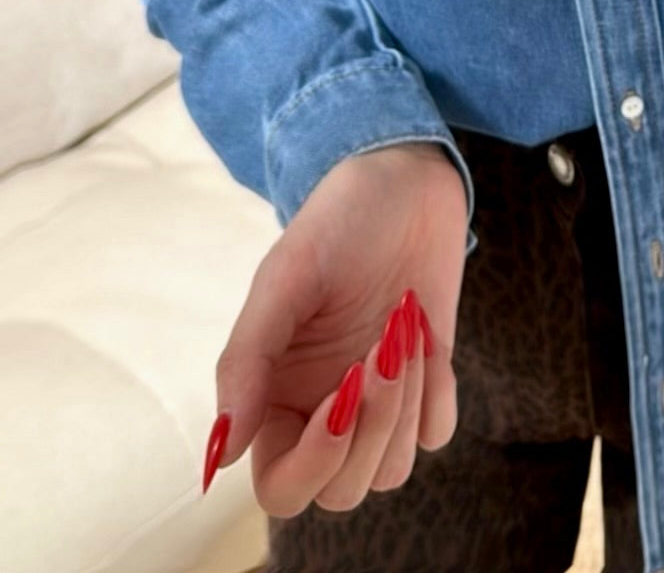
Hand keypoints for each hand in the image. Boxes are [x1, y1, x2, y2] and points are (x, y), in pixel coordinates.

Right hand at [203, 140, 468, 515]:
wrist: (405, 179)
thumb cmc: (337, 221)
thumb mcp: (284, 278)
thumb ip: (246, 362)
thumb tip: (221, 452)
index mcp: (275, 394)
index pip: (280, 487)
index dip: (312, 462)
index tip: (342, 394)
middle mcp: (322, 408)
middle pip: (341, 489)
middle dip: (371, 429)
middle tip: (381, 351)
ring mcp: (377, 399)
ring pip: (391, 469)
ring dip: (405, 407)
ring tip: (402, 329)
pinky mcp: (427, 382)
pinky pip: (436, 433)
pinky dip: (438, 395)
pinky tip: (427, 338)